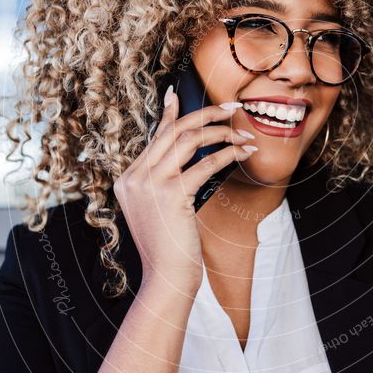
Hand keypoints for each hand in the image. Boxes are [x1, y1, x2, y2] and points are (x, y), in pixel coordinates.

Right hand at [112, 85, 257, 292]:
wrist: (166, 278)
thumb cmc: (170, 246)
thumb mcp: (159, 209)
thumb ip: (165, 182)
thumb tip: (188, 156)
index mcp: (128, 179)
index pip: (154, 137)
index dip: (169, 113)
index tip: (178, 94)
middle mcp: (134, 177)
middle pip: (174, 131)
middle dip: (206, 114)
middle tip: (231, 107)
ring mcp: (150, 185)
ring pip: (189, 140)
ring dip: (222, 133)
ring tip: (244, 133)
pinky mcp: (171, 195)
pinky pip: (205, 163)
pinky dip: (228, 154)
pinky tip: (243, 152)